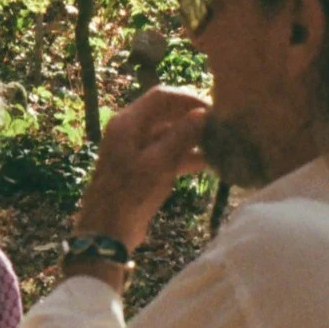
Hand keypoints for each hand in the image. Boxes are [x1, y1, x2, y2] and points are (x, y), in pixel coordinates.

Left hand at [73, 85, 208, 249]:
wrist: (108, 230)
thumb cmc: (131, 193)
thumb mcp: (160, 162)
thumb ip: (182, 135)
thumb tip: (203, 113)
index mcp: (128, 122)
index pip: (162, 96)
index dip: (189, 98)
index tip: (214, 109)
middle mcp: (129, 131)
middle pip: (166, 114)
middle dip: (193, 118)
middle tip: (220, 126)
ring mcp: (134, 150)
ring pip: (168, 135)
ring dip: (191, 139)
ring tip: (219, 145)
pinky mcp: (140, 168)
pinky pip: (165, 153)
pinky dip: (184, 156)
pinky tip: (208, 163)